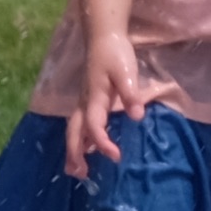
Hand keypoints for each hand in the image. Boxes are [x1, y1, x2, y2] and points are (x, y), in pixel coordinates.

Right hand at [59, 48, 151, 177]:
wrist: (103, 36)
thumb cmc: (115, 53)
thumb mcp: (125, 71)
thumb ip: (130, 93)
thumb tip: (136, 116)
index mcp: (94, 98)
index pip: (94, 126)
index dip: (102, 142)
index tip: (116, 156)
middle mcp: (84, 103)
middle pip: (75, 132)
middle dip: (75, 153)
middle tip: (79, 174)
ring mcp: (83, 101)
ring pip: (73, 130)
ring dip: (73, 149)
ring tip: (76, 169)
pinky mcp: (87, 100)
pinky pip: (79, 124)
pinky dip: (79, 139)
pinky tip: (85, 148)